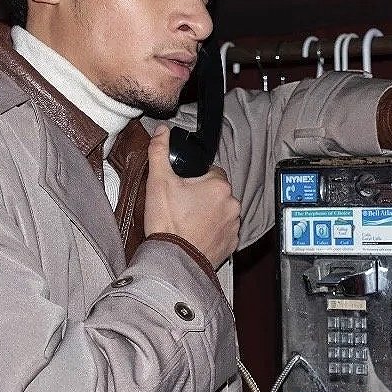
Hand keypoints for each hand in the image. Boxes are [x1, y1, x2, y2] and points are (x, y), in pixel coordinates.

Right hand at [144, 125, 239, 268]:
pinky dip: (213, 230)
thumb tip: (163, 132)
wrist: (173, 260)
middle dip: (202, 196)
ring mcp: (234, 225)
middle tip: (182, 206)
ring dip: (209, 213)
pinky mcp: (232, 244)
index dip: (195, 178)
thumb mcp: (158, 182)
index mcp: (219, 185)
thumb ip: (160, 152)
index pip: (212, 172)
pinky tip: (196, 233)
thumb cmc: (167, 223)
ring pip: (221, 210)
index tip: (182, 189)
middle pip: (217, 192)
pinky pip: (224, 230)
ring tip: (188, 221)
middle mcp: (232, 204)